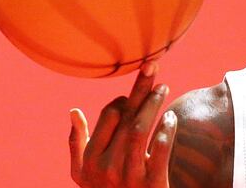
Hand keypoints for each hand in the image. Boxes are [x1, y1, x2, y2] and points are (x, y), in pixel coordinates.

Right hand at [68, 61, 177, 186]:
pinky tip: (171, 117)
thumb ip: (77, 143)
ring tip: (163, 88)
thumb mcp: (83, 175)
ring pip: (140, 131)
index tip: (133, 92)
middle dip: (140, 91)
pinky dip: (165, 132)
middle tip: (154, 68)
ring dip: (152, 105)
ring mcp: (129, 177)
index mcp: (90, 161)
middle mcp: (106, 168)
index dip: (122, 99)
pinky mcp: (152, 185)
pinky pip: (159, 152)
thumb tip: (73, 111)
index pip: (108, 116)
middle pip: (126, 118)